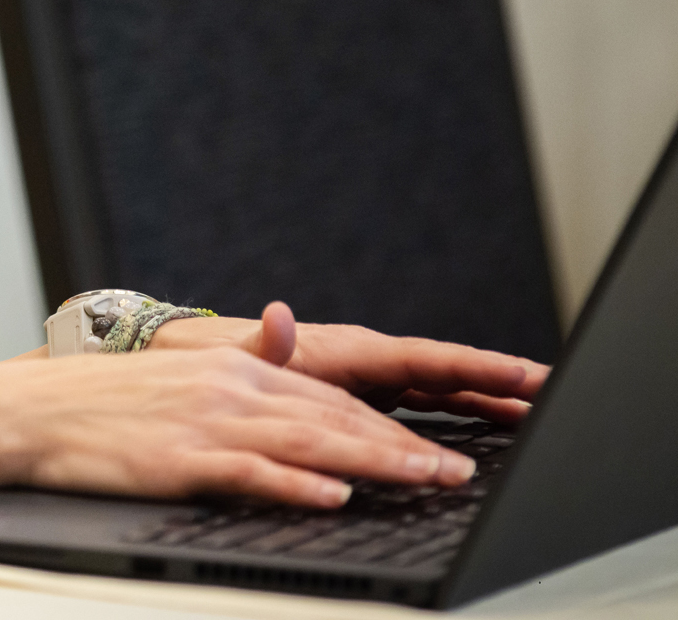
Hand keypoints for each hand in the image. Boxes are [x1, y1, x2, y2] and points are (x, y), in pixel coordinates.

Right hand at [0, 345, 475, 508]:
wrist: (31, 412)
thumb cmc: (101, 404)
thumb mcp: (179, 376)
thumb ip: (242, 364)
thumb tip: (291, 337)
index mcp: (231, 368)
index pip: (328, 398)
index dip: (388, 426)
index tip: (434, 450)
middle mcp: (228, 388)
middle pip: (333, 419)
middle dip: (403, 447)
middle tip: (457, 472)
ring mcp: (206, 423)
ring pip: (310, 443)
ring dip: (377, 463)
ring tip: (428, 482)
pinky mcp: (182, 458)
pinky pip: (252, 474)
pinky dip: (297, 485)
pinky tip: (334, 497)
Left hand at [152, 301, 548, 423]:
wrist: (190, 365)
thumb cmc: (216, 358)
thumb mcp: (237, 353)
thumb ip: (265, 343)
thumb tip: (277, 316)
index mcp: (345, 349)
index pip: (424, 358)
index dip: (475, 367)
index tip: (523, 374)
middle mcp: (363, 361)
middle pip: (444, 374)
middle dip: (499, 383)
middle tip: (555, 395)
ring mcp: (365, 379)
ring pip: (439, 390)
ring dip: (487, 401)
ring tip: (537, 414)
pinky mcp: (360, 396)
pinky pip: (420, 405)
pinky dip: (458, 413)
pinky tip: (487, 429)